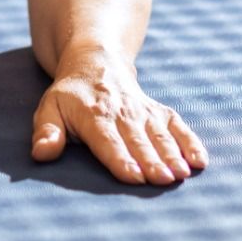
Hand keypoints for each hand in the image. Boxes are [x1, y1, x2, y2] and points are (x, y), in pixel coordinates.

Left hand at [30, 45, 208, 183]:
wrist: (95, 61)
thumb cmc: (70, 95)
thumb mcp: (50, 108)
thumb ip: (47, 131)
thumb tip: (41, 153)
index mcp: (92, 114)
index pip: (107, 139)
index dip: (119, 157)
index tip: (133, 175)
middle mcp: (121, 112)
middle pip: (137, 139)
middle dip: (150, 159)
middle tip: (163, 179)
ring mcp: (142, 110)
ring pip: (159, 133)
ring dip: (171, 153)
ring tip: (181, 174)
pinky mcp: (158, 110)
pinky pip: (176, 124)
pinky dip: (189, 140)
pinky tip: (200, 160)